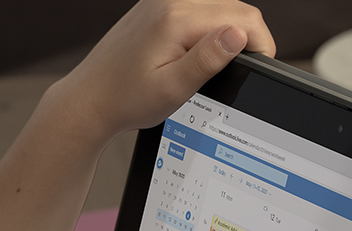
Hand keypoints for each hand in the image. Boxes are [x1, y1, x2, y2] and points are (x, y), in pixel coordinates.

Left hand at [46, 0, 275, 144]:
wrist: (89, 99)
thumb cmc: (125, 99)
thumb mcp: (172, 90)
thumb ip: (207, 60)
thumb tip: (238, 35)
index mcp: (175, 18)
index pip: (244, 17)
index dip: (261, 44)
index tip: (258, 68)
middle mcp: (169, 0)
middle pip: (235, 7)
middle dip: (246, 38)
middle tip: (234, 72)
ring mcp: (162, 0)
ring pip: (220, 6)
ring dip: (227, 32)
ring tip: (211, 65)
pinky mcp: (158, 5)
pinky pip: (201, 8)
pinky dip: (209, 28)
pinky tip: (195, 54)